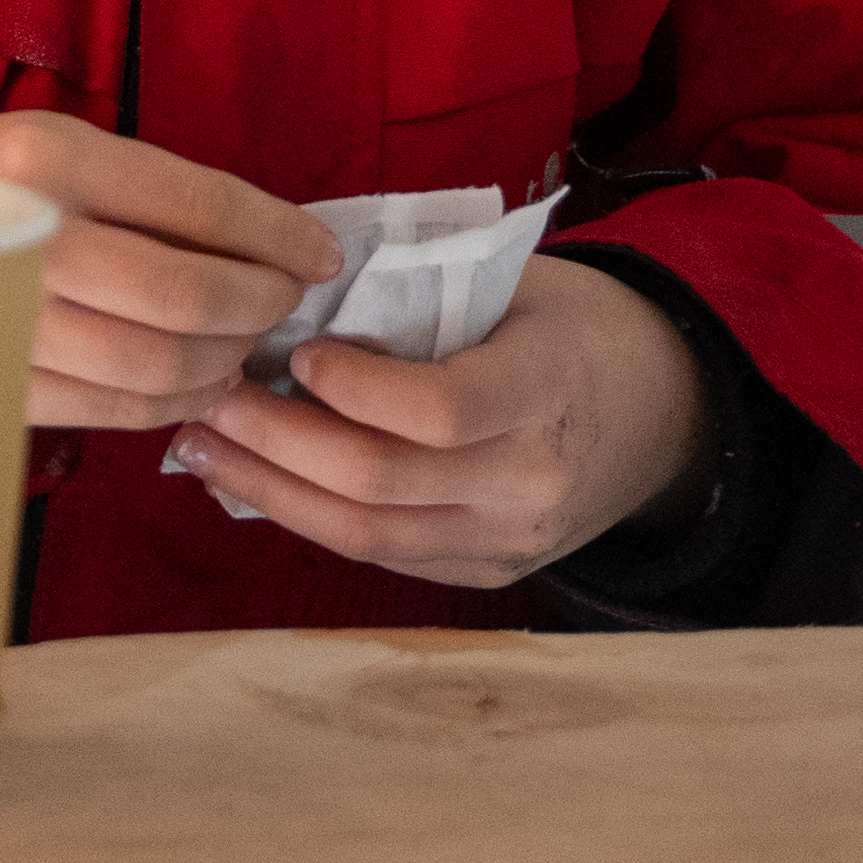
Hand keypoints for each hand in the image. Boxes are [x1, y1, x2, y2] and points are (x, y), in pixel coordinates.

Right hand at [0, 114, 340, 431]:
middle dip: (259, 306)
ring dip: (223, 362)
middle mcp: (28, 242)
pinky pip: (112, 407)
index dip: (277, 237)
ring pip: (156, 366)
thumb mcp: (62, 142)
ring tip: (241, 345)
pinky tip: (194, 381)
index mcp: (48, 162)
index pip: (198, 206)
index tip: (322, 254)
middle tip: (280, 301)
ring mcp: (8, 323)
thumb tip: (276, 245)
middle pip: (188, 299)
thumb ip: (157, 191)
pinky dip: (173, 401)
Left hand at [163, 254, 715, 584]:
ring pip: (366, 533)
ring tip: (200, 445)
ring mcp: (507, 542)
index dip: (355, 388)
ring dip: (269, 489)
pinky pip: (380, 554)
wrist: (661, 414)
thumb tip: (292, 293)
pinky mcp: (483, 575)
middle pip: (382, 481)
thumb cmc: (570, 328)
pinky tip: (249, 481)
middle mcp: (530, 483)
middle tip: (209, 392)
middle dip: (277, 440)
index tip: (296, 351)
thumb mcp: (520, 288)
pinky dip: (306, 516)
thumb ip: (425, 296)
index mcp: (547, 391)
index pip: (439, 411)